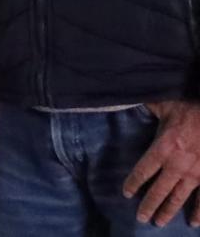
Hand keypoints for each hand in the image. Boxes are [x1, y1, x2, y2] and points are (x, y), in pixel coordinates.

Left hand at [124, 100, 199, 226]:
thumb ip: (147, 106)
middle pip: (158, 191)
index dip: (133, 183)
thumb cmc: (190, 109)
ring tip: (159, 222)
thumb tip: (128, 97)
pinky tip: (193, 222)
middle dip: (149, 205)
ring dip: (168, 211)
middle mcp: (177, 165)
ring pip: (178, 198)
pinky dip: (199, 212)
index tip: (126, 193)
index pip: (143, 171)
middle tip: (141, 218)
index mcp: (162, 149)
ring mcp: (196, 174)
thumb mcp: (164, 105)